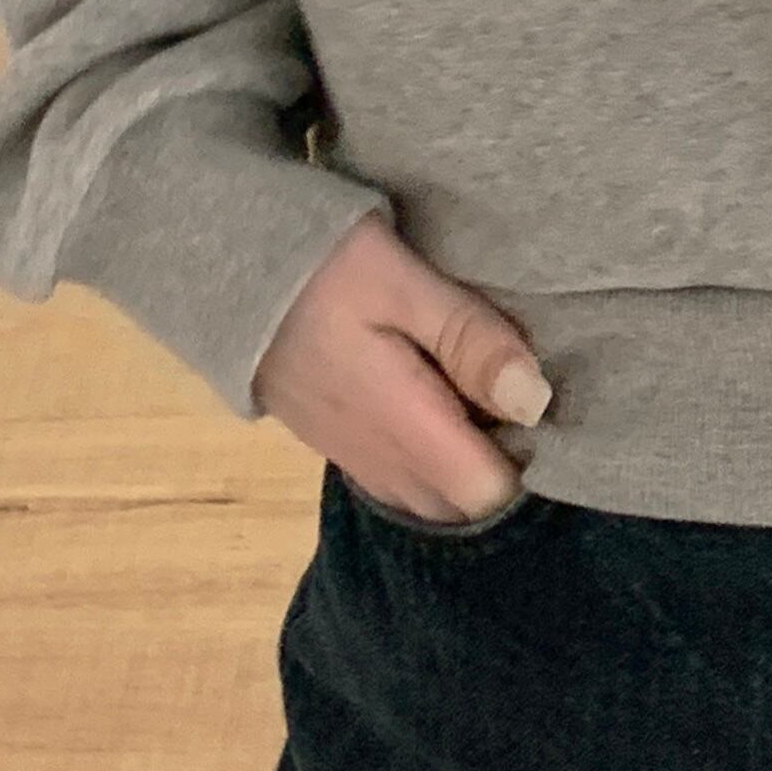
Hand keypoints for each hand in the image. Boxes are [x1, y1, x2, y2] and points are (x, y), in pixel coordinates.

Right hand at [251, 212, 554, 522]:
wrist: (221, 269)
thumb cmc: (320, 265)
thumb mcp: (401, 282)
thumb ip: (469, 339)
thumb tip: (535, 401)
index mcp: (403, 428)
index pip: (491, 495)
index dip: (533, 462)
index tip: (550, 414)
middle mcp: (381, 464)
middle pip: (467, 504)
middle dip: (505, 464)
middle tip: (518, 397)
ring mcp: (357, 461)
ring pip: (435, 497)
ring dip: (467, 462)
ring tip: (484, 397)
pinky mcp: (342, 448)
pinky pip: (404, 480)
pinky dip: (434, 458)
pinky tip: (444, 404)